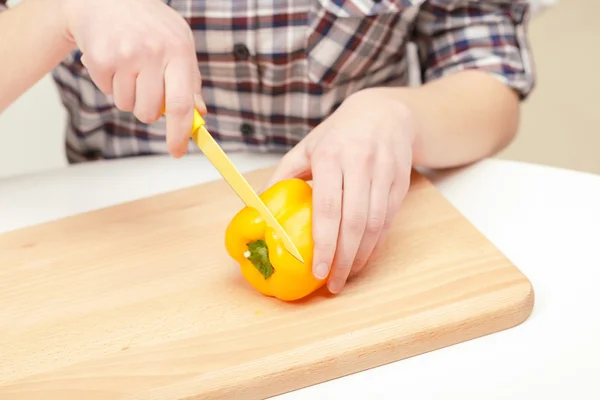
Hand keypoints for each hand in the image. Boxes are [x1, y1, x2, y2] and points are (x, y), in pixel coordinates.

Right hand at [60, 0, 205, 156]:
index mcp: (179, 51)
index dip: (179, 133)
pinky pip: (107, 93)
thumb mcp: (178, 44)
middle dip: (148, 111)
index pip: (182, 104)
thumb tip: (199, 114)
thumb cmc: (149, 25)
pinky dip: (110, 83)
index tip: (177, 152)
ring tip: (129, 66)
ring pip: (128, 105)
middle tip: (146, 87)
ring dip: (128, 95)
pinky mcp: (100, 59)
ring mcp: (125, 55)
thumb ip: (191, 80)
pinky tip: (113, 60)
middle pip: (150, 112)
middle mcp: (153, 53)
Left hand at [267, 88, 414, 293]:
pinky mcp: (400, 182)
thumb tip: (258, 207)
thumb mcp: (306, 147)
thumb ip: (284, 175)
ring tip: (346, 276)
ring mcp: (384, 173)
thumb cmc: (338, 134)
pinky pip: (389, 220)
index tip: (316, 270)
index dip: (323, 243)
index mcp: (331, 157)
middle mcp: (360, 164)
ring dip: (362, 256)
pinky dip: (376, 244)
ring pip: (376, 224)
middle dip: (343, 258)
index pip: (328, 207)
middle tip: (332, 284)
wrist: (383, 113)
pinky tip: (363, 257)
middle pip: (354, 222)